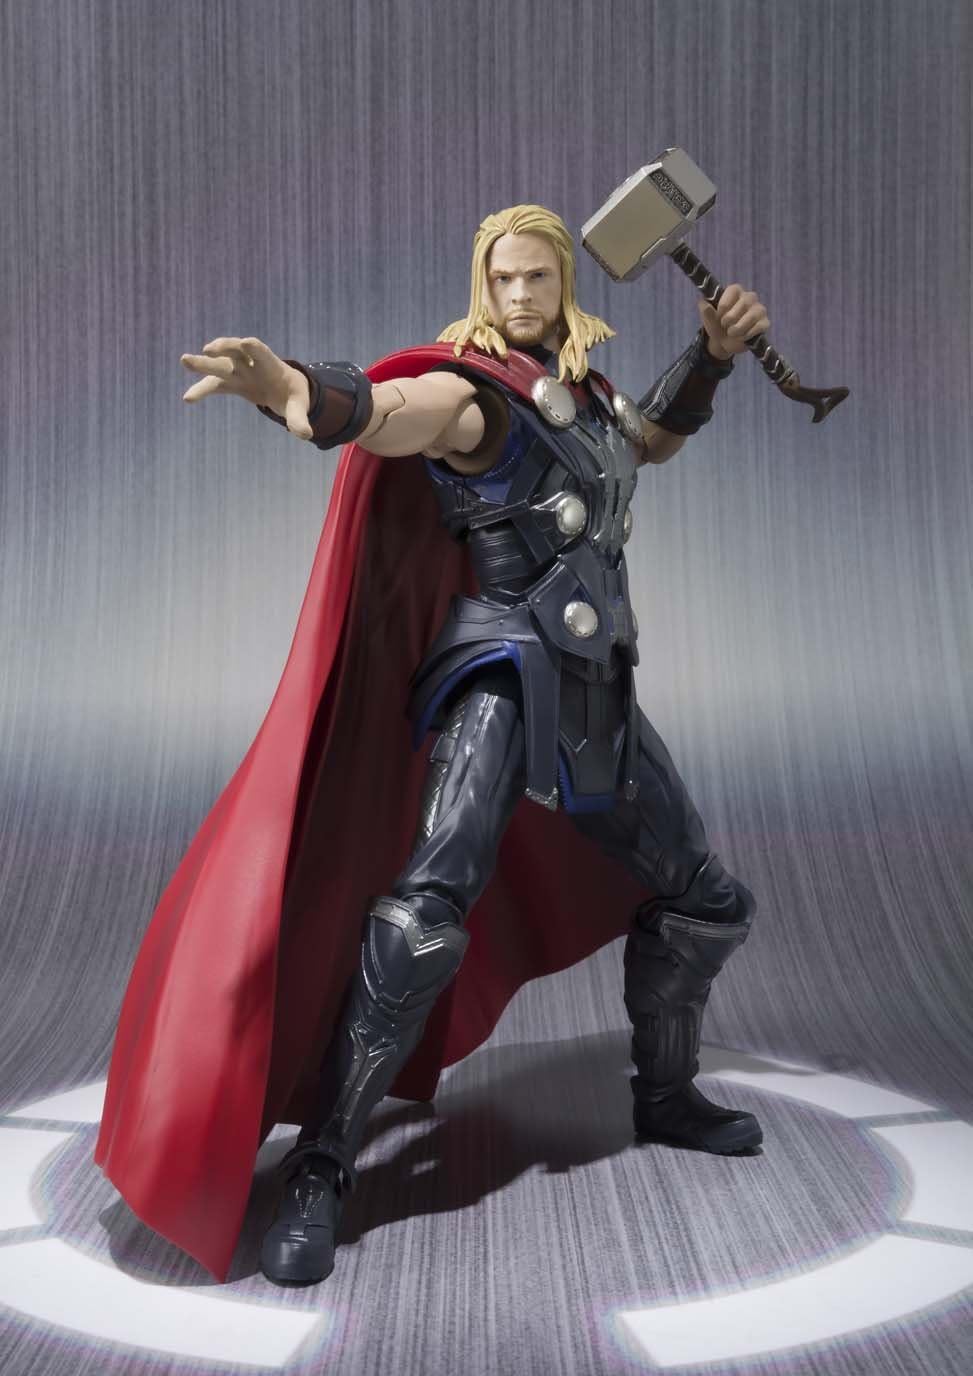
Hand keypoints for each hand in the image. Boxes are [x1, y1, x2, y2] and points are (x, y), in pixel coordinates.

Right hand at [180, 336, 312, 438]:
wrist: (285, 389)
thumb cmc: (293, 394)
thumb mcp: (299, 406)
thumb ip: (299, 419)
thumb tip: (305, 434)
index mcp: (271, 365)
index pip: (262, 352)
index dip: (255, 348)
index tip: (246, 343)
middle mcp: (252, 364)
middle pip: (235, 353)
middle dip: (223, 349)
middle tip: (208, 349)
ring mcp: (239, 372)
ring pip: (220, 365)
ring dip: (204, 363)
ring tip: (185, 360)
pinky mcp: (232, 382)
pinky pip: (215, 385)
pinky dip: (202, 390)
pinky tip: (188, 398)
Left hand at [697, 286, 769, 360]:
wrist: (724, 343)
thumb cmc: (717, 325)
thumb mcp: (708, 319)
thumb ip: (705, 309)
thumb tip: (703, 302)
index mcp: (735, 291)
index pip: (734, 290)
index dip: (725, 304)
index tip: (719, 315)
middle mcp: (750, 297)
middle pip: (745, 302)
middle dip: (731, 317)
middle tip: (724, 325)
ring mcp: (759, 310)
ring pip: (753, 314)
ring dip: (739, 327)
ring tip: (731, 333)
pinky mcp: (764, 323)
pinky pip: (759, 326)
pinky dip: (747, 334)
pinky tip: (741, 337)